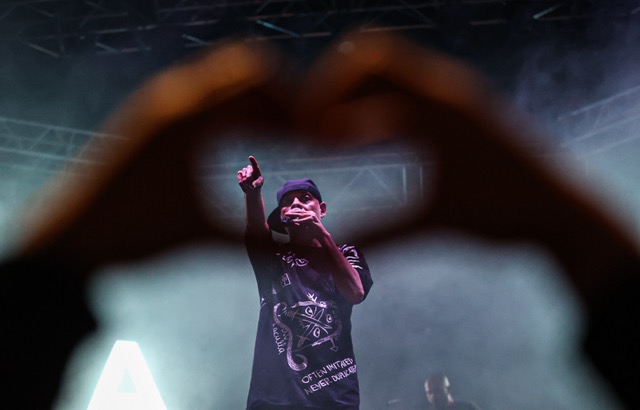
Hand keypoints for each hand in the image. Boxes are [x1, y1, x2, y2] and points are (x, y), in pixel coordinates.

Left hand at [18, 41, 288, 273]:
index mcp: (190, 119)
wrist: (73, 240)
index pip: (262, 88)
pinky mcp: (155, 112)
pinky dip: (233, 103)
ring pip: (225, 74)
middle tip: (304, 132)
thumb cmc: (135, 235)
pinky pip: (206, 90)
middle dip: (283, 93)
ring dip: (258, 96)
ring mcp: (161, 100)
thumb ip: (263, 240)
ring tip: (280, 134)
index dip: (300, 110)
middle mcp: (174, 96)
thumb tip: (315, 257)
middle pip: (248, 66)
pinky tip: (244, 136)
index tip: (321, 139)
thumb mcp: (204, 235)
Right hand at [237, 156, 263, 191]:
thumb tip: (253, 184)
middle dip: (249, 176)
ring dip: (245, 179)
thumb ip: (257, 183)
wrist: (251, 188)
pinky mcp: (240, 173)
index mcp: (256, 170)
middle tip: (251, 183)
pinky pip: (239, 174)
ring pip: (244, 172)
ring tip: (248, 184)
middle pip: (248, 169)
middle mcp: (250, 169)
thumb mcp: (259, 184)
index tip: (250, 157)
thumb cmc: (257, 185)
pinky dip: (241, 178)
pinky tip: (243, 182)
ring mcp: (245, 171)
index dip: (253, 160)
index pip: (255, 164)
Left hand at [283, 209, 325, 237]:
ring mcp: (312, 215)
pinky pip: (303, 219)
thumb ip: (300, 222)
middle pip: (299, 212)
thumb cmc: (312, 232)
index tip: (287, 213)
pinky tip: (292, 222)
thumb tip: (291, 221)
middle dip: (291, 213)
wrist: (320, 235)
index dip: (293, 212)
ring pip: (300, 215)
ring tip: (287, 216)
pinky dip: (297, 221)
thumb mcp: (305, 225)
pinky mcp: (313, 218)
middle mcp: (310, 213)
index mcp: (309, 214)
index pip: (299, 211)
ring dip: (293, 215)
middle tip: (286, 213)